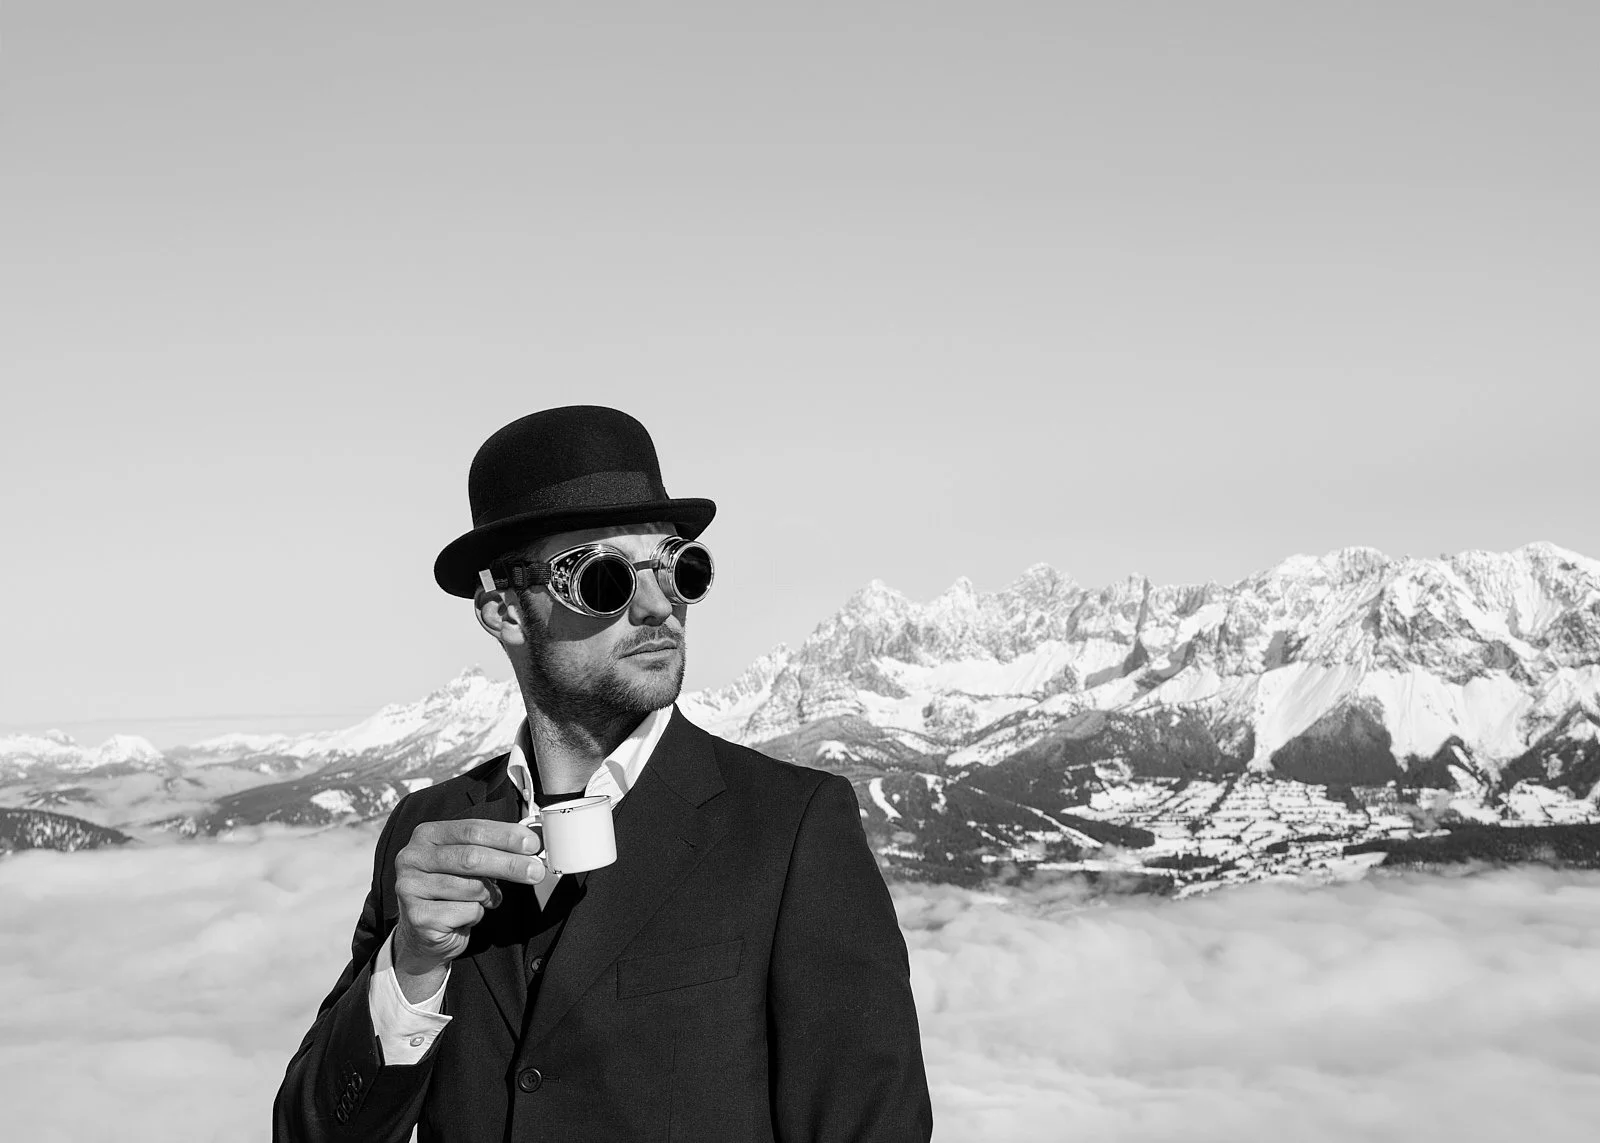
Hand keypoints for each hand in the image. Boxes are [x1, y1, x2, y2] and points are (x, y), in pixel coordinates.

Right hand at [391, 818, 545, 986]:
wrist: (425, 932)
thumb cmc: (452, 890)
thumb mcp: (467, 862)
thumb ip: (492, 849)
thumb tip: (530, 845)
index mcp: (427, 835)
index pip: (472, 830)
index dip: (506, 836)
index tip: (532, 844)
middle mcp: (412, 858)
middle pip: (471, 857)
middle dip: (510, 864)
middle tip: (536, 871)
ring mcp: (410, 887)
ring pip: (472, 887)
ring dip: (490, 895)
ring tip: (486, 897)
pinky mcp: (418, 916)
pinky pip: (466, 912)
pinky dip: (477, 914)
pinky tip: (466, 914)